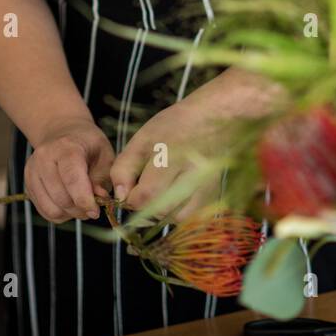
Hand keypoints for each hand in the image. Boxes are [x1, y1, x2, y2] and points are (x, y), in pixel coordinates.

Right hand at [25, 116, 115, 222]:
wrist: (62, 132)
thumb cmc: (88, 145)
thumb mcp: (104, 154)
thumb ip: (103, 178)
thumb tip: (99, 199)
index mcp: (66, 146)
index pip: (72, 179)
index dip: (85, 200)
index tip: (96, 211)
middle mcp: (44, 158)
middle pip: (62, 198)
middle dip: (80, 209)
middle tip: (92, 207)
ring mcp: (33, 171)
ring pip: (51, 209)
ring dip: (70, 214)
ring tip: (81, 205)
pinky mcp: (28, 184)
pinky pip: (44, 211)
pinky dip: (60, 214)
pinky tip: (69, 203)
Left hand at [110, 101, 220, 221]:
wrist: (213, 117)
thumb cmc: (174, 125)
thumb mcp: (142, 139)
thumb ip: (125, 167)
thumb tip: (121, 197)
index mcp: (170, 157)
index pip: (144, 196)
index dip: (131, 199)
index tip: (130, 189)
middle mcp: (191, 174)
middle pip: (160, 210)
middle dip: (144, 206)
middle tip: (143, 191)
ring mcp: (206, 186)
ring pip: (176, 218)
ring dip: (161, 213)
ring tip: (159, 194)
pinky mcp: (214, 194)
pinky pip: (191, 217)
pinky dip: (178, 213)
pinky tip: (174, 198)